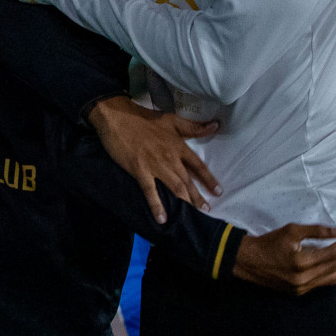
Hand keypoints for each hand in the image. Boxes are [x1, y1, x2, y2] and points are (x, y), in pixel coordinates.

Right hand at [88, 95, 220, 222]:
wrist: (117, 116)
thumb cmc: (144, 119)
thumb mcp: (171, 120)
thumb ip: (193, 126)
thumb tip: (216, 125)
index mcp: (178, 146)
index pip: (198, 165)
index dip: (209, 179)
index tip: (219, 191)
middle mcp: (170, 158)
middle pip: (187, 181)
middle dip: (198, 197)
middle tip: (206, 210)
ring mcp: (154, 165)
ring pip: (174, 187)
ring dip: (184, 202)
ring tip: (191, 215)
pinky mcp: (139, 170)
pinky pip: (150, 191)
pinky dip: (156, 205)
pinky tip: (161, 218)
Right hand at [233, 225, 335, 294]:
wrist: (247, 260)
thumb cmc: (268, 242)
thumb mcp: (290, 231)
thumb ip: (315, 231)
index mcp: (301, 262)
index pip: (331, 254)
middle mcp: (304, 278)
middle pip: (335, 268)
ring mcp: (302, 287)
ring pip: (332, 279)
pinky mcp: (299, 292)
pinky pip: (323, 284)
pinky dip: (335, 276)